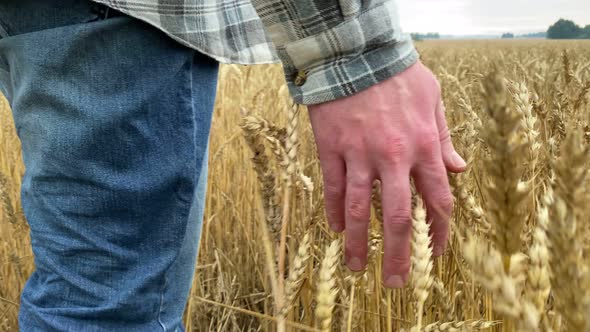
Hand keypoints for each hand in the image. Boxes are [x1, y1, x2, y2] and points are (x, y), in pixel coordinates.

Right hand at [308, 61, 466, 287]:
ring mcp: (360, 154)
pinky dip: (335, 211)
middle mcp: (394, 156)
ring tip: (358, 267)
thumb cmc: (398, 75)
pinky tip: (337, 230)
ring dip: (360, 243)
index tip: (437, 255)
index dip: (440, 232)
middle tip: (397, 282)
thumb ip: (446, 137)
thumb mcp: (434, 99)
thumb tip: (459, 169)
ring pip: (360, 209)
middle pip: (398, 217)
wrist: (356, 53)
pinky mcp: (332, 148)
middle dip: (400, 255)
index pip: (438, 200)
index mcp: (424, 146)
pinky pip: (334, 187)